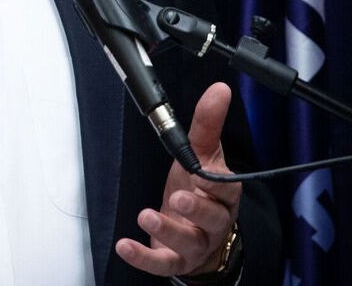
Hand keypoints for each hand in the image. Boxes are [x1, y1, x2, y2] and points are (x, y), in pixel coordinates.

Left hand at [116, 82, 241, 277]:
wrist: (201, 239)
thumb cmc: (200, 192)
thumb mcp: (203, 156)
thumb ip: (208, 124)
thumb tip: (219, 88)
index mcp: (222, 195)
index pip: (227, 189)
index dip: (216, 182)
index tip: (201, 172)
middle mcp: (213, 222)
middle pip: (211, 217)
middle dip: (196, 207)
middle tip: (180, 196)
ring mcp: (195, 244)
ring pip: (187, 241)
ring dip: (167, 230)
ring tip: (147, 216)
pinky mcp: (175, 260)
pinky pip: (161, 263)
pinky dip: (142, 257)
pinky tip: (124, 245)